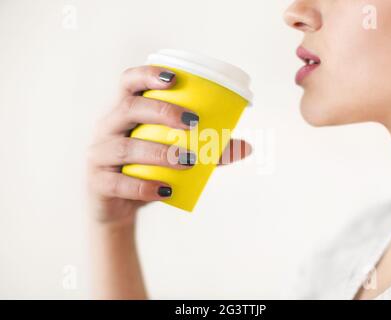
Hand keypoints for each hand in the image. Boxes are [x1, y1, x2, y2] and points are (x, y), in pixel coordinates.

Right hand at [87, 65, 251, 225]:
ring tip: (190, 160)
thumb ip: (208, 151)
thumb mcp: (175, 157)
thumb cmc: (149, 171)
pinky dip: (145, 187)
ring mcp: (98, 155)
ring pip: (126, 148)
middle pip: (129, 108)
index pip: (129, 82)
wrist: (120, 208)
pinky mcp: (98, 183)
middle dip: (162, 112)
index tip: (175, 79)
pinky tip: (166, 191)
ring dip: (160, 152)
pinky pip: (119, 183)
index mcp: (124, 112)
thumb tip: (247, 147)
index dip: (148, 75)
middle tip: (194, 123)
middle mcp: (107, 127)